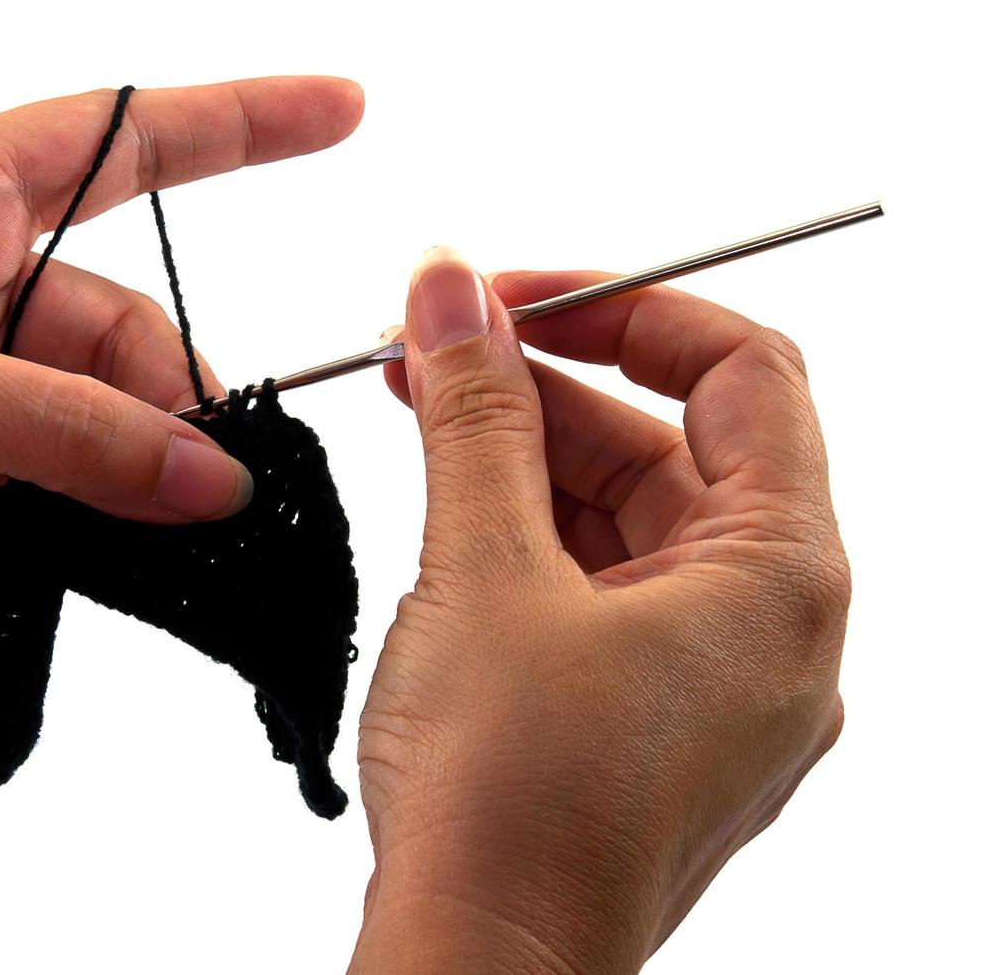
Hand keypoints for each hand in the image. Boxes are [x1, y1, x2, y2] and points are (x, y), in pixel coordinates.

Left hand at [0, 77, 363, 733]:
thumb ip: (64, 433)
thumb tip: (206, 474)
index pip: (117, 136)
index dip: (237, 119)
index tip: (337, 110)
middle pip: (109, 322)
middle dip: (168, 392)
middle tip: (216, 473)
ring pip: (77, 415)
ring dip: (120, 468)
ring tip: (163, 524)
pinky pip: (29, 483)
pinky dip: (67, 518)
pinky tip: (95, 548)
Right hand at [352, 249, 847, 972]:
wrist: (479, 966)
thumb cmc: (513, 807)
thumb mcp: (483, 567)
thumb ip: (474, 411)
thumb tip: (453, 292)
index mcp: (781, 581)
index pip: (740, 373)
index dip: (625, 309)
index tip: (514, 296)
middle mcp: (768, 632)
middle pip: (671, 447)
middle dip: (546, 387)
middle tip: (433, 352)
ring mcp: (710, 683)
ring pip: (627, 521)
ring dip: (526, 461)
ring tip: (419, 422)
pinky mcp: (648, 720)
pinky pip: (602, 593)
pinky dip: (530, 541)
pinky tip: (448, 515)